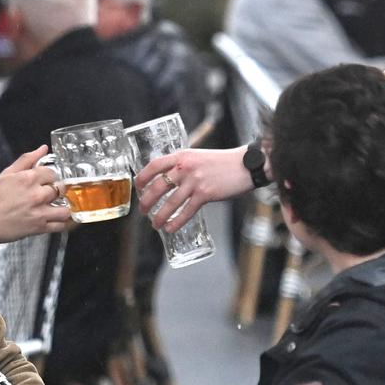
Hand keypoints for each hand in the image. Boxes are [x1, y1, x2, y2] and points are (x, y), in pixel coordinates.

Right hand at [0, 146, 71, 247]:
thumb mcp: (6, 174)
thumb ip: (27, 160)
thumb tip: (43, 148)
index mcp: (28, 178)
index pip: (52, 172)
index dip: (50, 176)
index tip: (47, 180)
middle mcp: (36, 195)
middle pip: (60, 188)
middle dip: (57, 189)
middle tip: (51, 193)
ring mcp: (39, 212)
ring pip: (65, 209)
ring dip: (64, 207)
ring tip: (57, 206)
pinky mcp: (38, 228)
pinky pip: (59, 226)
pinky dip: (61, 223)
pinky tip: (55, 219)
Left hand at [135, 146, 252, 231]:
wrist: (245, 165)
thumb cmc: (222, 162)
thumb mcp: (198, 157)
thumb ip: (183, 165)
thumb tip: (169, 179)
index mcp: (181, 156)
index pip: (154, 165)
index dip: (142, 178)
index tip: (138, 188)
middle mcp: (185, 167)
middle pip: (157, 186)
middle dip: (146, 201)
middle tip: (142, 211)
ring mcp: (195, 181)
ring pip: (170, 202)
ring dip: (159, 216)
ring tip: (155, 224)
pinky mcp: (205, 194)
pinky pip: (186, 211)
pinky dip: (176, 222)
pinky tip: (170, 228)